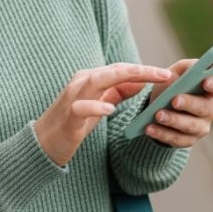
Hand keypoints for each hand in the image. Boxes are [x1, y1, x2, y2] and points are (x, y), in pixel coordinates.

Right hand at [35, 63, 172, 166]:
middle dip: (141, 70)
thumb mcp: (100, 104)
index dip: (144, 70)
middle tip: (165, 74)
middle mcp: (81, 82)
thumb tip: (142, 81)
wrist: (45, 143)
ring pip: (97, 80)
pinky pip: (81, 107)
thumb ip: (118, 91)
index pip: (121, 69)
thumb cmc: (74, 122)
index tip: (168, 74)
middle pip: (113, 70)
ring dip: (122, 79)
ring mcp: (72, 98)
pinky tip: (110, 109)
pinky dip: (95, 106)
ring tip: (146, 81)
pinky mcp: (68, 116)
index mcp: (90, 78)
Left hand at [142, 58, 212, 148]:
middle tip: (174, 100)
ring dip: (174, 120)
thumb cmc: (172, 85)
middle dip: (190, 104)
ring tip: (158, 115)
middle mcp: (211, 109)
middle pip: (205, 108)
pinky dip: (162, 134)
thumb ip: (183, 68)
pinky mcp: (188, 140)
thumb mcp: (176, 72)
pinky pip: (177, 139)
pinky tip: (149, 128)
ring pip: (191, 126)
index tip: (205, 82)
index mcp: (211, 89)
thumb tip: (182, 72)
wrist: (158, 106)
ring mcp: (201, 127)